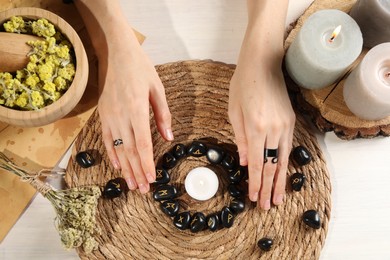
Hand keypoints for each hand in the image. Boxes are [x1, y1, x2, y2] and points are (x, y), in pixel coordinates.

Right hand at [96, 26, 172, 193]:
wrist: (116, 54)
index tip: (151, 178)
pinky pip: (107, 139)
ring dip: (126, 168)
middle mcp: (121, 116)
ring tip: (131, 184)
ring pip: (118, 148)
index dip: (147, 163)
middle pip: (130, 151)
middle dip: (137, 172)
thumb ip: (163, 114)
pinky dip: (112, 154)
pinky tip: (117, 166)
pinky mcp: (103, 115)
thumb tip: (169, 136)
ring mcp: (109, 117)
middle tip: (143, 190)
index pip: (143, 143)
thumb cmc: (140, 69)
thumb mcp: (157, 89)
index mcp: (136, 109)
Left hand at [228, 55, 294, 209]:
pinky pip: (288, 147)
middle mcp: (273, 129)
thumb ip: (240, 138)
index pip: (256, 163)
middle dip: (268, 188)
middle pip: (271, 166)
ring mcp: (285, 125)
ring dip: (279, 181)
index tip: (254, 198)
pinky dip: (284, 164)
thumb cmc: (243, 84)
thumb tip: (246, 162)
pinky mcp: (291, 120)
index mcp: (255, 127)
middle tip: (267, 206)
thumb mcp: (234, 110)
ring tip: (278, 198)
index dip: (255, 183)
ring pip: (282, 160)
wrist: (263, 63)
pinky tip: (282, 174)